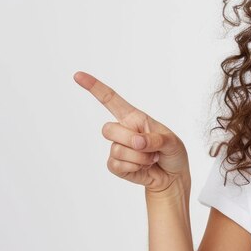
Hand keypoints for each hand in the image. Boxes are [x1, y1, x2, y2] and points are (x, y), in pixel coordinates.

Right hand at [74, 71, 189, 193]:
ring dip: (139, 158)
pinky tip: (144, 167)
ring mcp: (117, 148)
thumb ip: (154, 139)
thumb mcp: (171, 142)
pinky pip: (116, 166)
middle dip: (130, 140)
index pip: (111, 100)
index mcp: (135, 117)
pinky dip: (134, 168)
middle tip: (149, 147)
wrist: (173, 175)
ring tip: (151, 158)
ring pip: (116, 150)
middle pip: (108, 129)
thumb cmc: (173, 153)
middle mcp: (123, 130)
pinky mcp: (116, 165)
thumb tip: (135, 142)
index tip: (78, 75)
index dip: (94, 87)